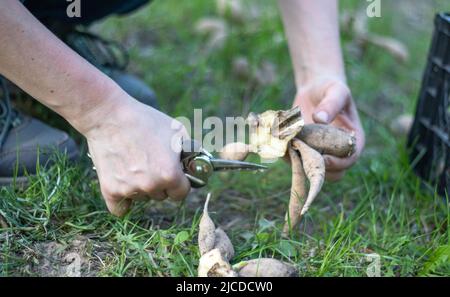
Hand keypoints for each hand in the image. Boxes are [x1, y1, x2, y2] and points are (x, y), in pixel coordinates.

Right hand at [82, 93, 190, 215]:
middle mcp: (151, 185)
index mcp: (170, 174)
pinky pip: (120, 209)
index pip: (181, 194)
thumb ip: (190, 151)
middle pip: (161, 196)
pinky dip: (123, 201)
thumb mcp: (177, 131)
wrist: (108, 116)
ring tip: (133, 162)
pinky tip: (124, 186)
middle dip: (160, 183)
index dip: (180, 184)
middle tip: (151, 163)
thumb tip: (197, 163)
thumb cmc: (145, 120)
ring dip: (141, 187)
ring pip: (142, 198)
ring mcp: (130, 190)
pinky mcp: (110, 190)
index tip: (175, 176)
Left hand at [293, 76, 364, 180]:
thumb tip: (320, 118)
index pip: (349, 159)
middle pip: (332, 172)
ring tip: (288, 148)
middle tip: (303, 155)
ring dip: (299, 163)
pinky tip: (280, 144)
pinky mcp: (305, 151)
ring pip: (312, 170)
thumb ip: (330, 104)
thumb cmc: (330, 88)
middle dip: (317, 168)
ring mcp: (321, 153)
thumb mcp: (335, 91)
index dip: (338, 163)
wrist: (314, 89)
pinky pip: (297, 161)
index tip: (324, 158)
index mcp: (353, 139)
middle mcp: (338, 151)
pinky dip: (288, 156)